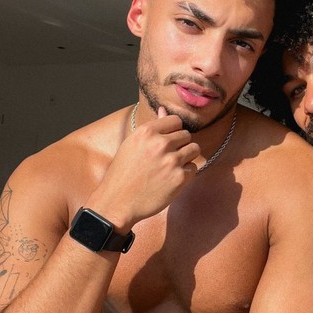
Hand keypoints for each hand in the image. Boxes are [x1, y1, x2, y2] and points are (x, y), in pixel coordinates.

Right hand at [89, 107, 200, 229]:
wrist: (117, 202)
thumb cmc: (123, 173)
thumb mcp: (132, 145)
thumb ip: (152, 127)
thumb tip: (164, 109)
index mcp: (146, 132)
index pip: (175, 120)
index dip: (173, 131)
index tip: (166, 142)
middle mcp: (160, 143)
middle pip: (186, 135)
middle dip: (179, 145)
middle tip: (165, 159)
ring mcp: (171, 161)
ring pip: (194, 149)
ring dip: (186, 157)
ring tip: (170, 167)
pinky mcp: (180, 178)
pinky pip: (194, 168)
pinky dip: (185, 174)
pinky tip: (170, 180)